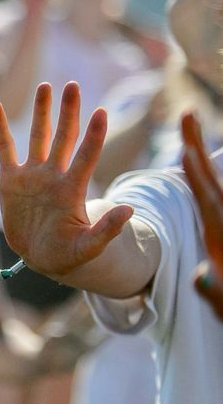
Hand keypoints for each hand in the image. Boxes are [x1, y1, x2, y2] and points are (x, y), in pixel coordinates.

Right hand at [0, 82, 133, 276]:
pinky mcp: (10, 179)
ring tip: (45, 86)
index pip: (86, 156)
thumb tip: (129, 209)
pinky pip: (4, 148)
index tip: (101, 111)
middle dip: (68, 112)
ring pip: (37, 136)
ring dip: (41, 112)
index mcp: (72, 189)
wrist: (41, 256)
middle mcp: (54, 175)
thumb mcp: (88, 247)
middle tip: (72, 86)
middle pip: (63, 137)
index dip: (93, 135)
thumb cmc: (68, 254)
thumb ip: (106, 231)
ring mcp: (32, 175)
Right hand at [179, 111, 222, 321]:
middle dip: (195, 147)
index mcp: (222, 237)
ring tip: (187, 132)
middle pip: (210, 179)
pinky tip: (199, 164)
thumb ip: (213, 290)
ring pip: (214, 183)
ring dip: (199, 156)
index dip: (196, 176)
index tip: (185, 151)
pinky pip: (215, 194)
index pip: (207, 200)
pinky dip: (206, 176)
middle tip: (187, 113)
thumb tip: (200, 276)